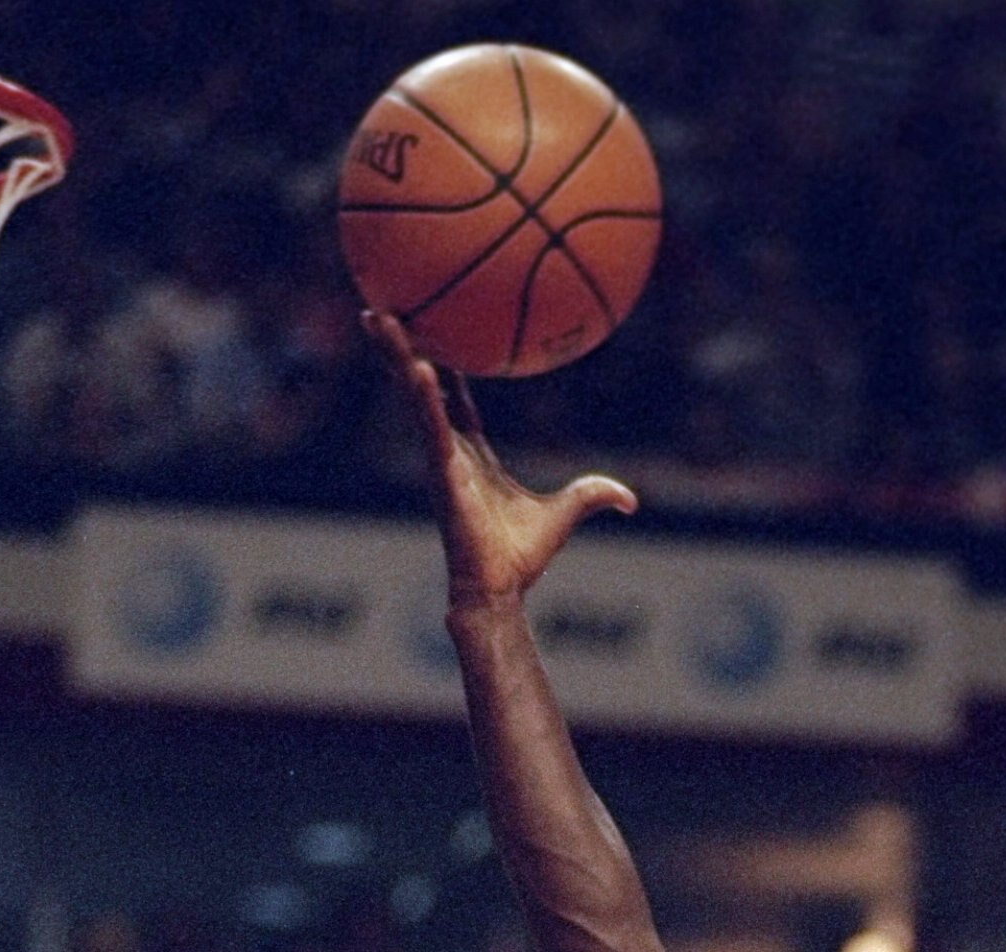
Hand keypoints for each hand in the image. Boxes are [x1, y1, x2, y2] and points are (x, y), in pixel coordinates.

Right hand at [368, 311, 635, 604]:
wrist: (498, 590)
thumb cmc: (521, 558)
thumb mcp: (566, 513)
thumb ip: (593, 496)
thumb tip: (630, 499)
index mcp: (471, 453)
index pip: (455, 397)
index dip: (446, 364)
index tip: (437, 331)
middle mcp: (449, 450)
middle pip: (420, 385)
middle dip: (401, 347)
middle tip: (382, 308)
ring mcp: (441, 458)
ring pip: (413, 395)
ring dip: (394, 355)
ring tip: (375, 316)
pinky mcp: (442, 472)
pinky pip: (432, 425)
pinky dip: (424, 395)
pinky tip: (416, 363)